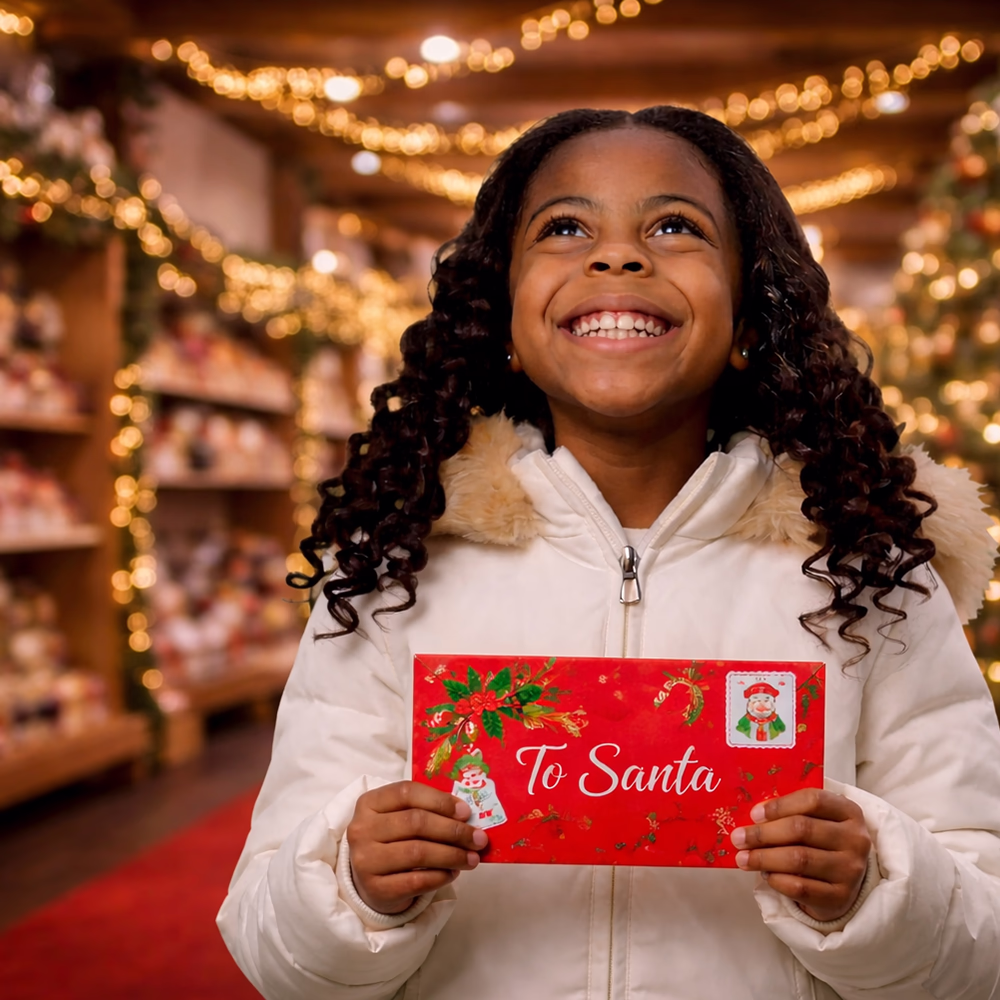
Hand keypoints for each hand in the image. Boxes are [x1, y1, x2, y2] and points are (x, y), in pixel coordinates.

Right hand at [347, 781, 487, 914]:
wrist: (369, 881)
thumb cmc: (392, 841)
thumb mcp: (399, 817)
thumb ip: (426, 811)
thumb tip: (467, 817)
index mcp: (369, 803)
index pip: (407, 792)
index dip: (440, 800)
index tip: (466, 812)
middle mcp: (362, 829)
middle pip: (415, 823)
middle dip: (453, 831)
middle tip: (478, 839)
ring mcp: (365, 860)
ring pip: (418, 852)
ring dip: (452, 855)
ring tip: (472, 858)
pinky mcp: (375, 889)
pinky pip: (416, 881)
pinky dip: (440, 876)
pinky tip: (453, 873)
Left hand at [731, 788, 870, 921]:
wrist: (843, 883)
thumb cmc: (822, 842)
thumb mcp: (816, 820)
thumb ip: (791, 812)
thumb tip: (753, 816)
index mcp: (849, 812)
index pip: (813, 800)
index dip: (780, 805)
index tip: (754, 814)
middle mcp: (855, 839)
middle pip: (802, 829)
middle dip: (763, 834)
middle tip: (738, 838)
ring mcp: (850, 870)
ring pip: (799, 859)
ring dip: (764, 858)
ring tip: (744, 858)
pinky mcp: (840, 897)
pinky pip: (801, 887)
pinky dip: (777, 880)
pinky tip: (766, 875)